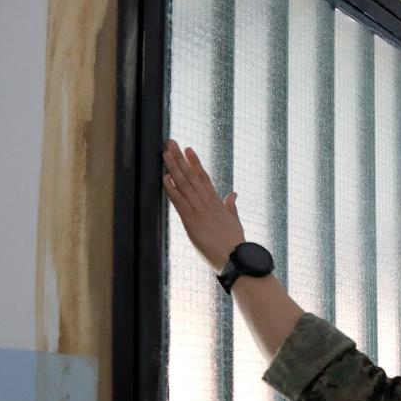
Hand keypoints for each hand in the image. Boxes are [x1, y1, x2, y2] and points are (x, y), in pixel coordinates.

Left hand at [162, 139, 245, 271]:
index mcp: (217, 203)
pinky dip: (171, 189)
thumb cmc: (235, 244)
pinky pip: (179, 201)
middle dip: (180, 158)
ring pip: (184, 184)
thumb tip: (233, 194)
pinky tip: (164, 177)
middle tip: (171, 142)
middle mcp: (207, 203)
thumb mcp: (235, 221)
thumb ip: (231, 206)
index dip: (195, 163)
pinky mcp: (192, 221)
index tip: (188, 149)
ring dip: (173, 168)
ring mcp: (199, 210)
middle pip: (192, 176)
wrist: (236, 257)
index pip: (204, 178)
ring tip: (165, 153)